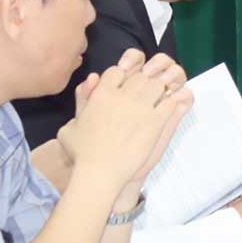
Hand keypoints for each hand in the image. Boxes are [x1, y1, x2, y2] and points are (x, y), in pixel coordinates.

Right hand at [59, 50, 192, 195]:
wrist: (100, 172)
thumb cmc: (81, 153)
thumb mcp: (70, 126)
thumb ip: (82, 100)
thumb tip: (92, 78)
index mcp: (101, 94)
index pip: (117, 71)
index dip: (123, 77)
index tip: (125, 89)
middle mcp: (122, 96)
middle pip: (140, 76)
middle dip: (144, 82)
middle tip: (145, 95)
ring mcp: (141, 107)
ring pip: (157, 85)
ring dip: (159, 91)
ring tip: (156, 102)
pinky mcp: (156, 121)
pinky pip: (170, 103)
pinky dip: (170, 105)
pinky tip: (166, 113)